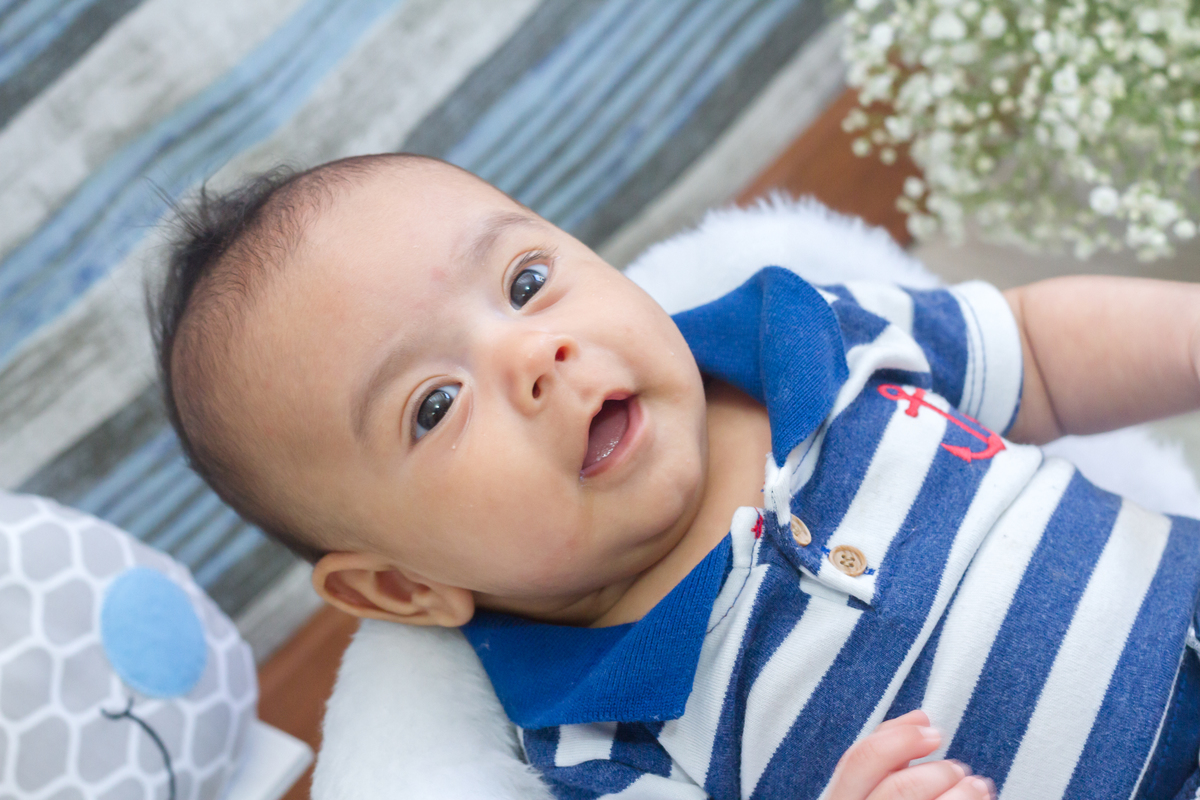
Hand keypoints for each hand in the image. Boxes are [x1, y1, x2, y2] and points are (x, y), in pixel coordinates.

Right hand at [825, 710, 993, 799]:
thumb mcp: (869, 788)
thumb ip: (887, 754)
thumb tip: (919, 717)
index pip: (861, 759)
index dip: (901, 738)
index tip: (933, 733)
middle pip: (900, 788)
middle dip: (938, 771)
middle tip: (958, 769)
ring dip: (963, 792)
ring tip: (976, 787)